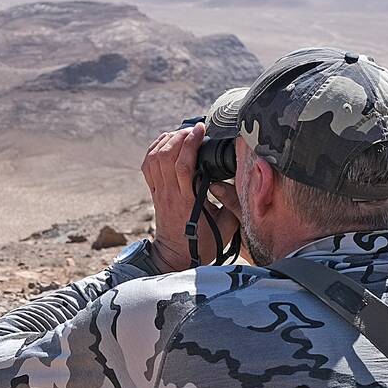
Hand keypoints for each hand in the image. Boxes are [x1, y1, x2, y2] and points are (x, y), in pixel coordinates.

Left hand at [142, 123, 236, 272]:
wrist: (176, 258)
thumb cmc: (204, 244)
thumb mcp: (227, 226)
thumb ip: (233, 204)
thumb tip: (240, 182)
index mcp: (187, 201)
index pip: (183, 165)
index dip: (190, 144)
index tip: (201, 129)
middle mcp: (170, 194)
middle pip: (166, 156)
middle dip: (179, 137)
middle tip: (193, 129)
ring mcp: (159, 193)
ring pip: (154, 159)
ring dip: (166, 141)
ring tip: (182, 133)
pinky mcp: (154, 193)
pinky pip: (148, 166)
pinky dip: (154, 149)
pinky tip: (166, 142)